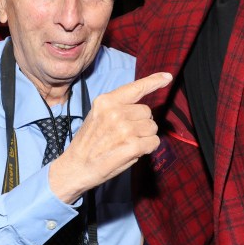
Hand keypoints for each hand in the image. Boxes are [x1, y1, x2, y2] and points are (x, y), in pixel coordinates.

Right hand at [48, 72, 171, 202]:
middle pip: (147, 112)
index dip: (154, 81)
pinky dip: (148, 148)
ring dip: (145, 136)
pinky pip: (154, 142)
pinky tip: (133, 152)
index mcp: (106, 101)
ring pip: (152, 127)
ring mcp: (124, 128)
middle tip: (125, 134)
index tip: (167, 77)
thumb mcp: (98, 116)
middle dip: (142, 123)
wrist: (75, 167)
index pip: (135, 88)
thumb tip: (144, 112)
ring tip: (126, 143)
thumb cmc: (88, 144)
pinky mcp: (132, 145)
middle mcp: (115, 111)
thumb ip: (118, 109)